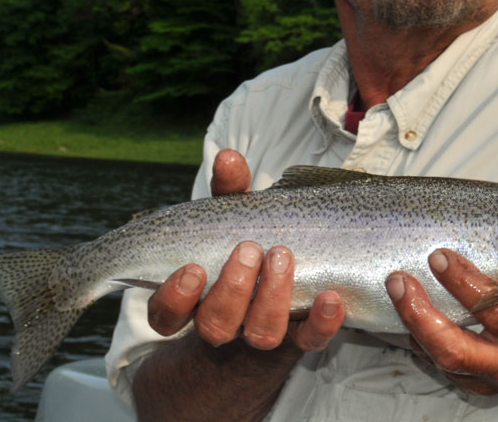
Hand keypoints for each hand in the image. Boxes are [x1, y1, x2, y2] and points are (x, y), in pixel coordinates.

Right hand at [146, 149, 344, 352]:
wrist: (279, 299)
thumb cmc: (246, 248)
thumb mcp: (233, 218)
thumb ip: (228, 191)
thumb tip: (228, 157)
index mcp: (195, 301)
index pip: (167, 315)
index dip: (174, 299)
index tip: (192, 269)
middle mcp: (225, 324)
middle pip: (216, 323)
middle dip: (233, 288)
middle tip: (250, 248)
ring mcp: (263, 335)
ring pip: (260, 334)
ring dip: (272, 297)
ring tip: (282, 256)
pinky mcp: (302, 337)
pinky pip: (311, 341)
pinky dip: (321, 322)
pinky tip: (330, 298)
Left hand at [385, 248, 497, 396]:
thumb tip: (491, 228)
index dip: (465, 285)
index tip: (440, 257)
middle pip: (455, 349)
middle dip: (420, 315)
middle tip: (399, 281)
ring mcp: (495, 380)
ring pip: (443, 362)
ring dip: (413, 326)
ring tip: (397, 291)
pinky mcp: (483, 387)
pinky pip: (443, 369)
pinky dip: (421, 343)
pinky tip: (409, 319)